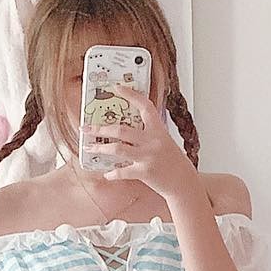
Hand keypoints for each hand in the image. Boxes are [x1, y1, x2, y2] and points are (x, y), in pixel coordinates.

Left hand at [86, 84, 200, 203]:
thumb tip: (126, 129)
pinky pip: (122, 172)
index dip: (131, 95)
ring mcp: (148, 157)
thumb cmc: (173, 161)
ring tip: (89, 147)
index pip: (145, 106)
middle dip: (100, 129)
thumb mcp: (164, 140)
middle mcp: (152, 141)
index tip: (117, 88)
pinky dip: (112, 173)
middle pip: (121, 130)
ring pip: (117, 149)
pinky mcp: (144, 173)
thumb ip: (148, 133)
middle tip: (86, 128)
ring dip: (100, 148)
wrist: (183, 182)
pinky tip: (107, 173)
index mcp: (158, 130)